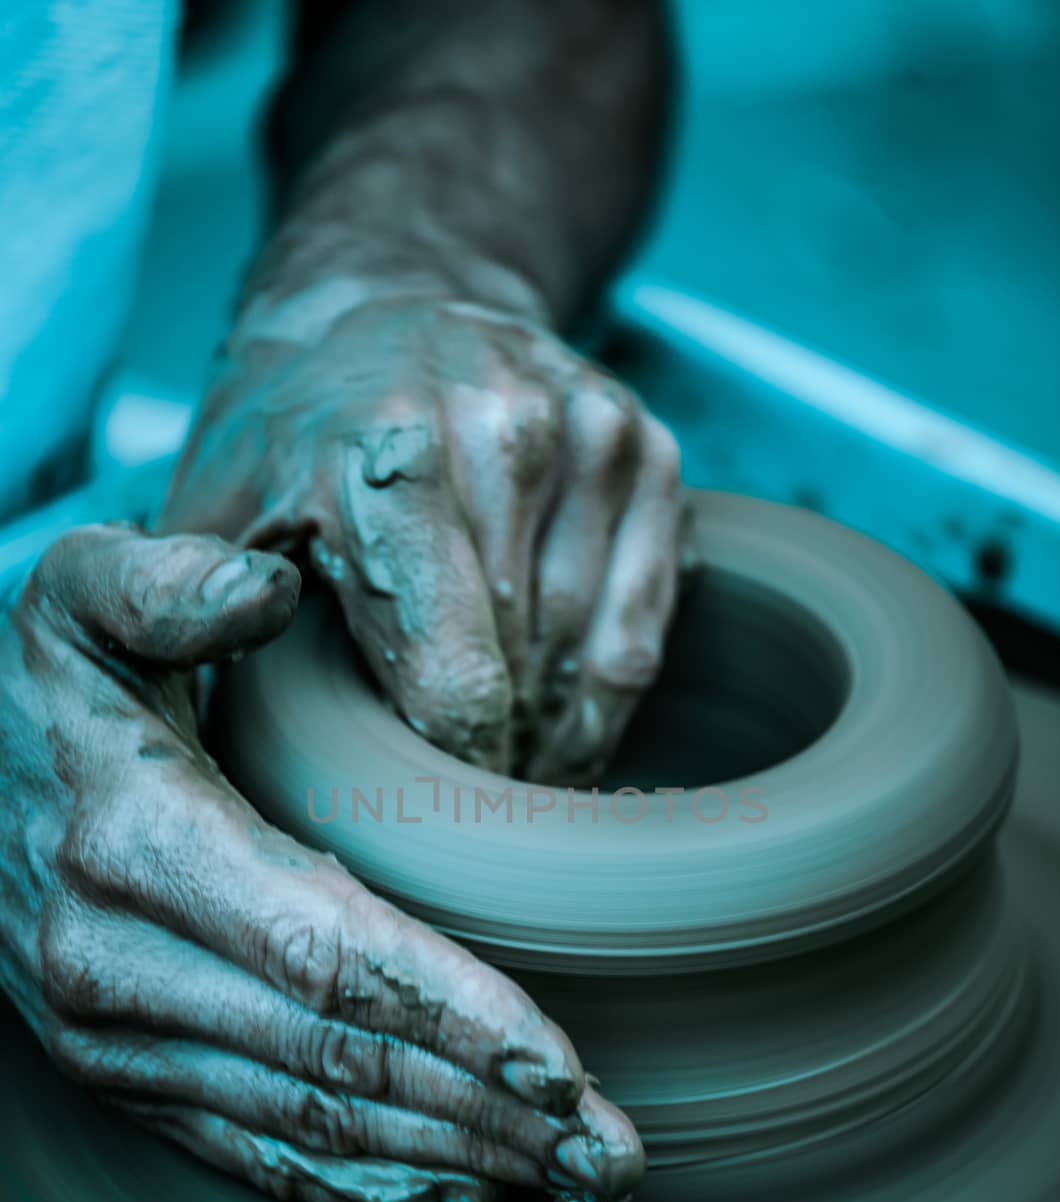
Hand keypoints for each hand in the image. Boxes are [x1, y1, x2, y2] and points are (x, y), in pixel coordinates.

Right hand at [0, 524, 644, 1201]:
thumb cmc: (40, 687)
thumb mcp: (77, 596)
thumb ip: (168, 582)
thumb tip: (267, 590)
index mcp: (140, 846)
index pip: (324, 955)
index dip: (450, 1015)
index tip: (562, 1066)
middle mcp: (123, 967)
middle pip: (339, 1061)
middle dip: (488, 1116)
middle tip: (617, 1158)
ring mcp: (119, 1043)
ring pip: (313, 1122)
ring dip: (453, 1164)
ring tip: (577, 1187)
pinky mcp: (126, 1079)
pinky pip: (255, 1152)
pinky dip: (365, 1187)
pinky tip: (464, 1200)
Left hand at [160, 293, 681, 780]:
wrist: (392, 309)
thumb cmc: (291, 438)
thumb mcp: (210, 508)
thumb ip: (189, 597)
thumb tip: (219, 685)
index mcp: (390, 458)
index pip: (455, 677)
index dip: (451, 772)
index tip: (435, 815)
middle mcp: (506, 431)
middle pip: (528, 676)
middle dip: (497, 762)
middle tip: (460, 799)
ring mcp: (591, 434)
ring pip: (598, 658)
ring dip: (555, 739)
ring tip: (508, 768)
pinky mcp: (650, 450)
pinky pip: (645, 624)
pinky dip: (605, 696)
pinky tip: (561, 725)